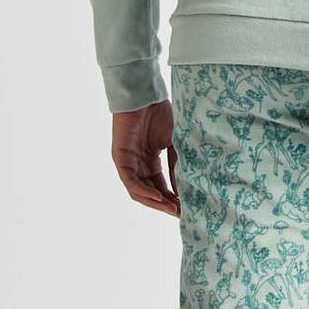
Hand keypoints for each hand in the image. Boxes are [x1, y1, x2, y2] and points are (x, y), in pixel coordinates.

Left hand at [112, 99, 179, 216]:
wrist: (146, 94)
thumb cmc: (160, 113)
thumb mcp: (175, 143)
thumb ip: (177, 164)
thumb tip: (187, 188)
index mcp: (151, 160)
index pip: (161, 187)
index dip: (173, 199)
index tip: (188, 208)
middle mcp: (138, 164)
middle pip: (150, 192)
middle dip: (165, 204)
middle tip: (181, 213)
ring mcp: (128, 162)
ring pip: (139, 191)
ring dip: (155, 202)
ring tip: (171, 208)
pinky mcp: (120, 157)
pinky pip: (130, 180)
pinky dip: (143, 190)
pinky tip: (157, 196)